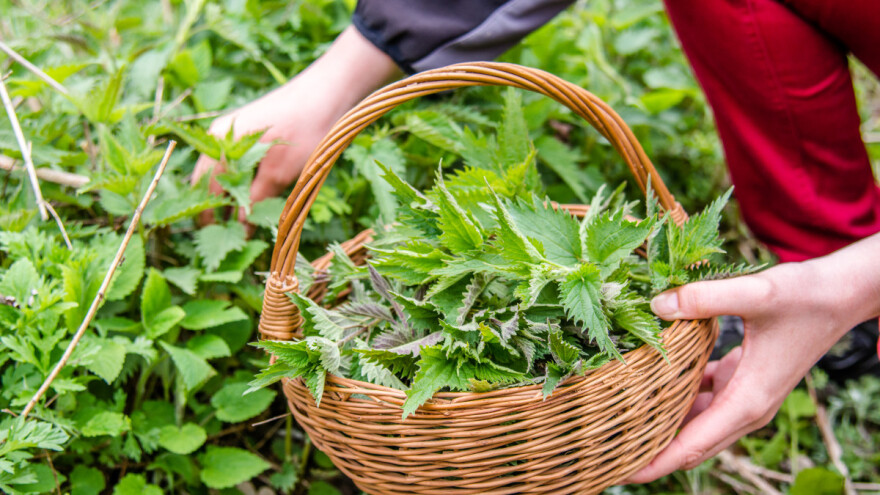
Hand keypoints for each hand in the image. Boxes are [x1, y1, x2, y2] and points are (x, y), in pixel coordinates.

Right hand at [190, 25, 401, 223]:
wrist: (328, 90)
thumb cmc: (304, 128)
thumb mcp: (281, 171)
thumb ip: (258, 197)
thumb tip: (241, 225)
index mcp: (219, 144)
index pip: (206, 189)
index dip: (211, 216)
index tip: (219, 240)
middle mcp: (219, 136)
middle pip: (208, 180)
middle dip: (216, 208)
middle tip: (228, 235)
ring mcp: (233, 132)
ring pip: (222, 172)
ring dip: (229, 196)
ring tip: (241, 222)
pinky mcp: (249, 132)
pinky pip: (235, 163)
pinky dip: (240, 182)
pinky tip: (253, 198)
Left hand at [627, 231, 879, 482]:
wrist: (841, 294)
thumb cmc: (807, 296)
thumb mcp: (757, 293)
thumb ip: (706, 299)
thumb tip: (657, 306)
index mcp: (747, 402)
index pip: (692, 447)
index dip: (654, 464)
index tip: (617, 472)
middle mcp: (744, 408)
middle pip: (688, 443)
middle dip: (648, 452)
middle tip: (604, 451)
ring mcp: (742, 395)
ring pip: (692, 420)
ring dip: (658, 423)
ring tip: (614, 420)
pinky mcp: (740, 378)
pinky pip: (699, 397)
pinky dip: (673, 396)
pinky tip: (645, 382)